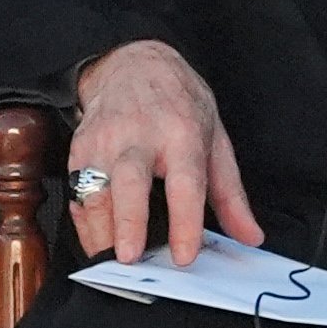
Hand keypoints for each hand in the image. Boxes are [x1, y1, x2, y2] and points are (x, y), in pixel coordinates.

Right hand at [64, 37, 258, 268]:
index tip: (185, 255)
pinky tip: (96, 242)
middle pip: (131, 184)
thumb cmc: (180, 105)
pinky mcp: (79, 149)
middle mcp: (140, 138)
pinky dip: (84, 222)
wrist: (135, 65)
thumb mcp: (217, 139)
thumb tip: (249, 236)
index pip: (186, 184)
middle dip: (129, 223)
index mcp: (183, 134)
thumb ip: (231, 194)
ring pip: (95, 191)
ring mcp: (104, 143)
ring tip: (110, 261)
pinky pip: (77, 192)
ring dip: (100, 230)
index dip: (186, 222)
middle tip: (130, 259)